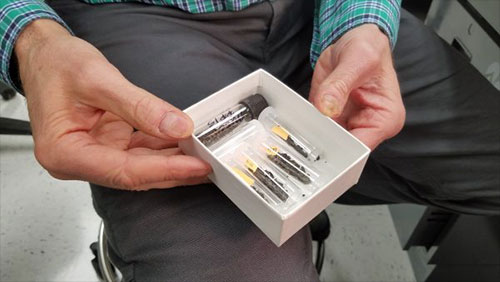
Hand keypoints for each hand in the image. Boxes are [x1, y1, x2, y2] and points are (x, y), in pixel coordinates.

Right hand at [15, 20, 210, 189]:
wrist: (44, 54)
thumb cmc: (55, 64)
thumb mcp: (98, 79)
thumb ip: (139, 106)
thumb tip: (176, 127)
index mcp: (65, 153)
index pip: (124, 171)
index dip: (165, 170)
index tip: (196, 166)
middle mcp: (79, 160)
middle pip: (135, 174)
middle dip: (174, 170)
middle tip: (209, 164)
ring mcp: (94, 154)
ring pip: (141, 165)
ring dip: (173, 161)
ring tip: (204, 156)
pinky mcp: (107, 144)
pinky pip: (140, 151)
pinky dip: (164, 147)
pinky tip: (185, 144)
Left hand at [309, 24, 404, 149]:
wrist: (354, 40)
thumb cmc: (368, 48)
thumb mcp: (357, 60)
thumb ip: (340, 85)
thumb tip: (327, 107)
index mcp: (385, 118)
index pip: (362, 146)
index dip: (341, 148)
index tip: (322, 142)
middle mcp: (368, 125)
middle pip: (343, 148)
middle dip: (324, 141)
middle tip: (307, 134)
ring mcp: (348, 122)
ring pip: (326, 140)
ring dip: (313, 134)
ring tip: (301, 126)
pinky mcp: (331, 117)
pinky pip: (315, 126)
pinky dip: (306, 124)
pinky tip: (298, 119)